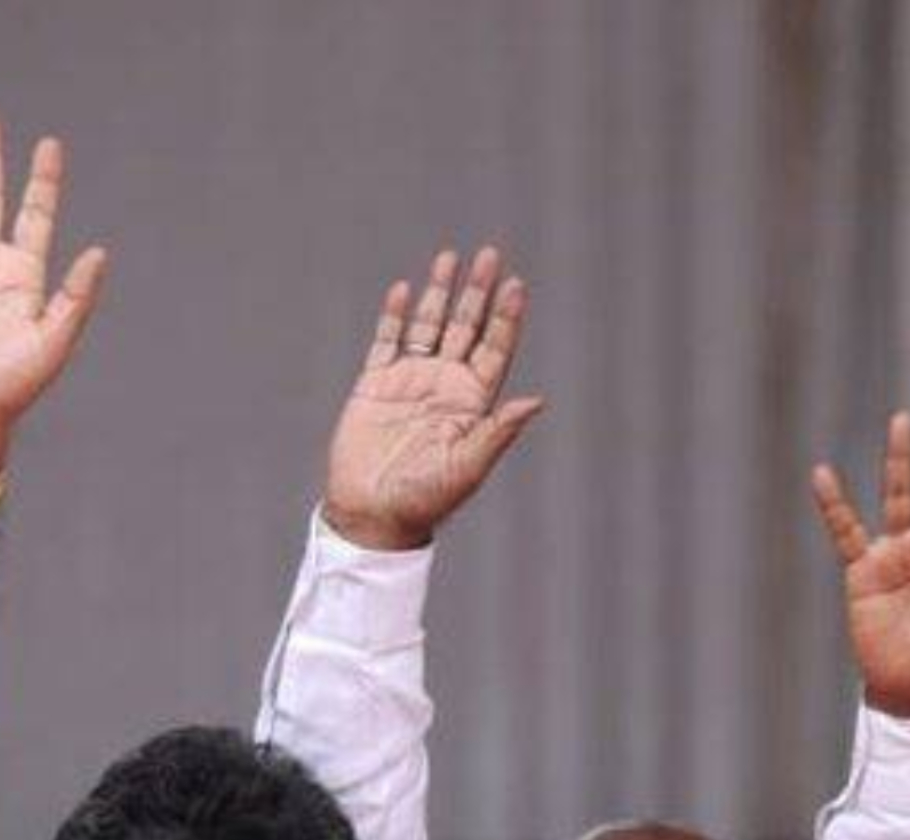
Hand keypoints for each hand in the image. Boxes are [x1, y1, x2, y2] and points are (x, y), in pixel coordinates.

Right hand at [321, 247, 545, 551]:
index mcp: (471, 404)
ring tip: (450, 257)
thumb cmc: (425, 500)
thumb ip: (499, 431)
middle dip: (478, 292)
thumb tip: (537, 401)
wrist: (372, 514)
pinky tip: (402, 289)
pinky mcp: (375, 386)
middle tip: (490, 255)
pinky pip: (386, 341)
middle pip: (466, 328)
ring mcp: (409, 382)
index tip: (516, 285)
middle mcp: (444, 386)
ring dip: (439, 293)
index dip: (505, 318)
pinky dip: (393, 316)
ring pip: (428, 326)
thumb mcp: (468, 467)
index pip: (494, 350)